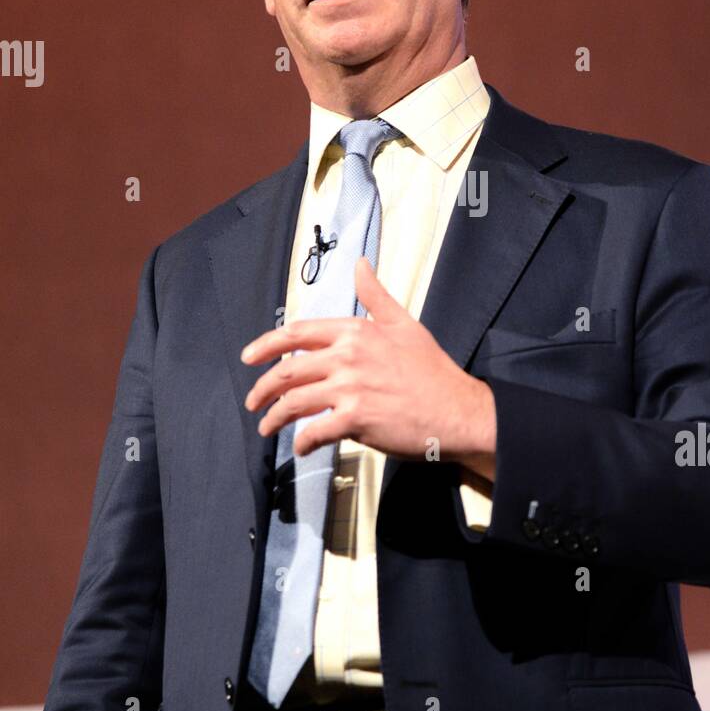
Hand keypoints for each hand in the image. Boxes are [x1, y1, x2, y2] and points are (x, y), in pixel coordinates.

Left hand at [240, 256, 496, 476]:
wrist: (458, 410)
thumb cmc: (432, 371)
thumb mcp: (404, 323)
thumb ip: (375, 295)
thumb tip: (360, 263)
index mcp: (355, 332)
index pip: (297, 334)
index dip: (266, 346)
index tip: (249, 358)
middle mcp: (348, 357)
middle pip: (287, 371)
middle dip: (262, 389)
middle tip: (253, 402)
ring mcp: (351, 388)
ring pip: (294, 402)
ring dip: (274, 418)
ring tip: (267, 428)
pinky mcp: (356, 419)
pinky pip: (315, 431)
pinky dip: (302, 441)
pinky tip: (301, 446)